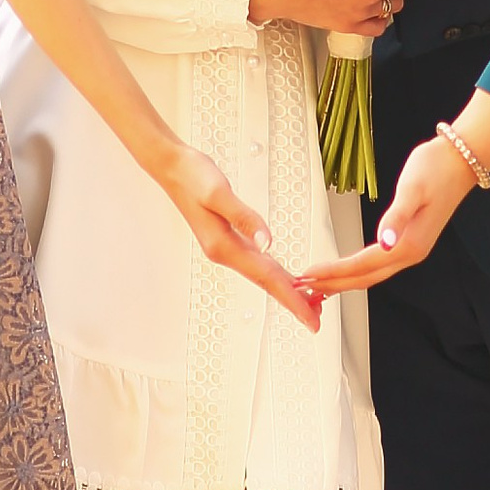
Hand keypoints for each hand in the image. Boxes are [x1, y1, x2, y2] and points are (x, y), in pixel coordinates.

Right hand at [156, 143, 323, 332]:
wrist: (173, 169)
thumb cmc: (194, 177)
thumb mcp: (219, 194)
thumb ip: (244, 218)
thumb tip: (268, 243)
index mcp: (225, 246)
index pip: (266, 277)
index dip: (290, 298)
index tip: (308, 316)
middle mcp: (225, 252)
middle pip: (266, 282)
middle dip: (292, 302)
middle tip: (316, 320)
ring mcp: (226, 248)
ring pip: (262, 275)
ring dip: (285, 291)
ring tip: (307, 304)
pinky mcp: (228, 240)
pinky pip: (256, 264)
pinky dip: (273, 274)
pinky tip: (283, 278)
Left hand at [301, 134, 472, 292]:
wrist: (461, 160)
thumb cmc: (436, 168)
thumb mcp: (412, 188)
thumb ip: (396, 216)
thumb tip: (384, 241)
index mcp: (409, 244)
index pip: (362, 265)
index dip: (334, 272)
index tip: (309, 276)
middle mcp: (411, 253)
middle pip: (366, 278)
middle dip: (334, 284)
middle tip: (305, 287)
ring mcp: (413, 249)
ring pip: (373, 275)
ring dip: (346, 281)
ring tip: (321, 285)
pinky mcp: (413, 241)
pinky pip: (380, 265)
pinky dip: (360, 271)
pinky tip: (350, 269)